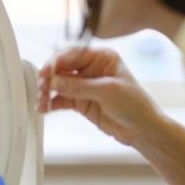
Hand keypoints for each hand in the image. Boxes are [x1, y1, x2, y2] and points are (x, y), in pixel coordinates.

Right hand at [38, 46, 161, 145]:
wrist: (143, 130)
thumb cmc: (135, 105)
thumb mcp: (108, 91)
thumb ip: (79, 86)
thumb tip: (54, 80)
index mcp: (101, 57)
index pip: (73, 54)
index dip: (57, 61)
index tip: (46, 72)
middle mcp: (90, 68)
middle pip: (62, 67)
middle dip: (49, 77)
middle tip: (41, 87)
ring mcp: (83, 85)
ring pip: (58, 84)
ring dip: (47, 91)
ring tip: (41, 101)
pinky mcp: (79, 100)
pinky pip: (60, 99)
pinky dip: (51, 103)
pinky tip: (44, 108)